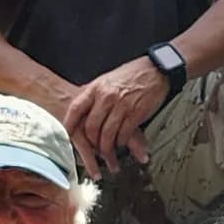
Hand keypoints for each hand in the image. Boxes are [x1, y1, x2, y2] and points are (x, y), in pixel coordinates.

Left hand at [61, 54, 174, 180]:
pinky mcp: (136, 113)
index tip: (66, 135)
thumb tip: (84, 112)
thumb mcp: (107, 80)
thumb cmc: (131, 75)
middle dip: (91, 143)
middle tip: (94, 150)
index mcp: (96, 88)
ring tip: (108, 153)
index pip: (76, 109)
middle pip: (91, 127)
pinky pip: (124, 134)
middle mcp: (106, 97)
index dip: (69, 124)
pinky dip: (121, 142)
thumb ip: (95, 96)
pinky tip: (122, 143)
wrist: (156, 70)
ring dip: (107, 148)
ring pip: (107, 134)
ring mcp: (121, 106)